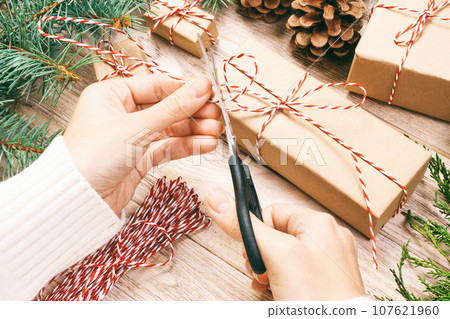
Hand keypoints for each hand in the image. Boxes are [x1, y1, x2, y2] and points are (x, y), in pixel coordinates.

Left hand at [64, 75, 222, 213]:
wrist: (77, 200)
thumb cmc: (90, 157)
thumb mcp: (136, 127)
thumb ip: (172, 108)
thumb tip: (201, 88)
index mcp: (112, 95)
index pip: (156, 85)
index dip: (184, 89)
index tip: (209, 91)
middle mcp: (122, 114)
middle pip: (166, 107)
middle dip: (193, 112)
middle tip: (216, 114)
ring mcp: (132, 137)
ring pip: (170, 129)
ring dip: (194, 130)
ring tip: (215, 131)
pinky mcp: (139, 158)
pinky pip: (168, 147)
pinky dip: (187, 146)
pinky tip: (205, 144)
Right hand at [205, 189, 364, 300]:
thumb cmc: (316, 297)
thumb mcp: (276, 254)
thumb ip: (246, 226)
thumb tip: (217, 198)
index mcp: (319, 222)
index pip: (273, 212)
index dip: (257, 232)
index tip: (253, 253)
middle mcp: (328, 238)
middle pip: (277, 233)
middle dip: (262, 254)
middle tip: (261, 271)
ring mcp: (329, 260)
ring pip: (285, 254)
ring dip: (268, 268)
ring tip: (267, 283)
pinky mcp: (327, 279)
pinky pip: (296, 270)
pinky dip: (281, 279)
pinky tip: (275, 290)